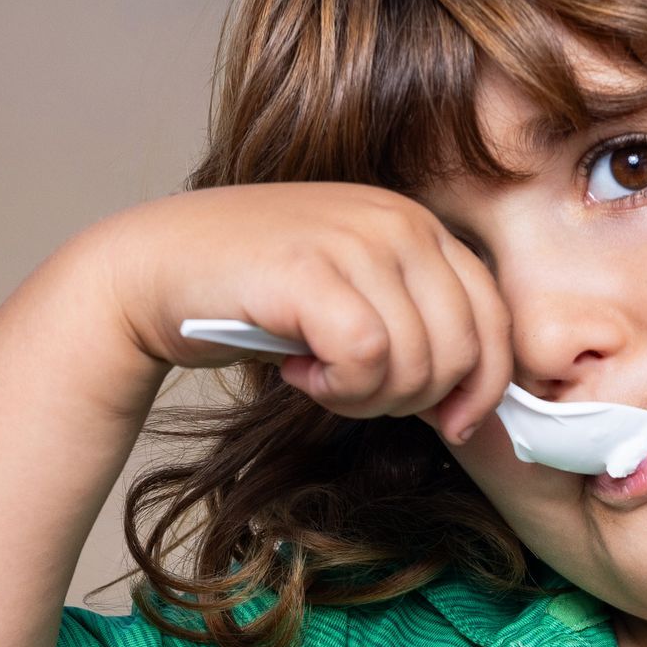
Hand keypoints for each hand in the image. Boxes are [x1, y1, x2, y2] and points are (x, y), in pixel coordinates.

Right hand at [82, 180, 513, 439]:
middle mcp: (396, 222)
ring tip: (320, 379)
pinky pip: (368, 359)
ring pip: (418, 361)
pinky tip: (299, 374)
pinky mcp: (312, 270)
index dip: (483, 386)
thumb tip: (468, 406)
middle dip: (415, 399)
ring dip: (368, 397)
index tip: (448, 424)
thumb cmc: (254, 298)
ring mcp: (356, 240)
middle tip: (353, 393)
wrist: (152, 269)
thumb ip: (415, 329)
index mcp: (416, 226)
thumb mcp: (353, 299)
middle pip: (464, 350)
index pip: (494, 318)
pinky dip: (338, 388)